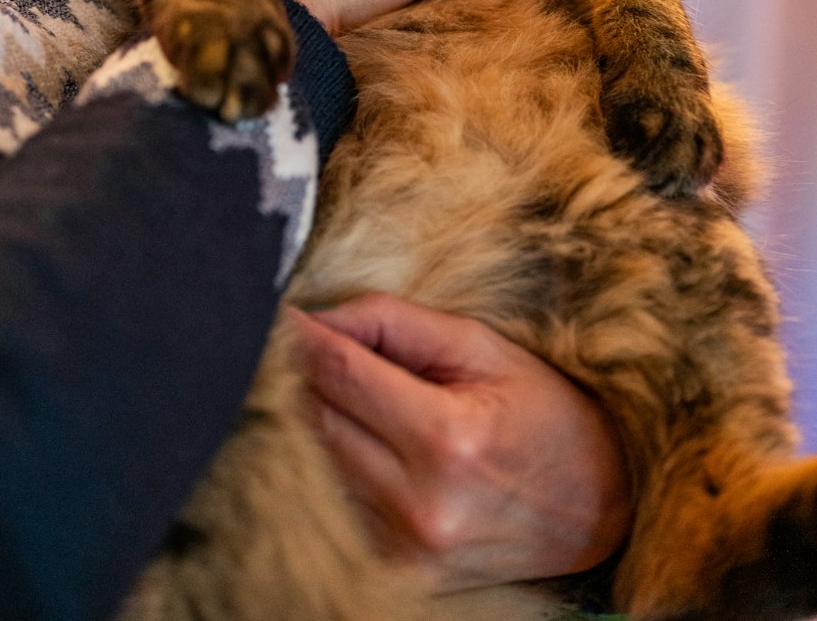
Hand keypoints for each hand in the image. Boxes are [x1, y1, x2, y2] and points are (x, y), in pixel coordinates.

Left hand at [287, 293, 631, 591]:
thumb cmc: (545, 415)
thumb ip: (397, 324)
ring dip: (311, 418)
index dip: (301, 337)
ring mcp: (406, 546)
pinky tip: (349, 433)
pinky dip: (330, 462)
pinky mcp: (399, 568)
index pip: (339, 374)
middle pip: (316, 419)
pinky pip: (336, 500)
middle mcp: (420, 503)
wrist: (600, 509)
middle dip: (301, 373)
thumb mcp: (483, 349)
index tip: (280, 311)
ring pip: (316, 462)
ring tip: (329, 383)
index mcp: (447, 439)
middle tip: (296, 339)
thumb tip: (322, 315)